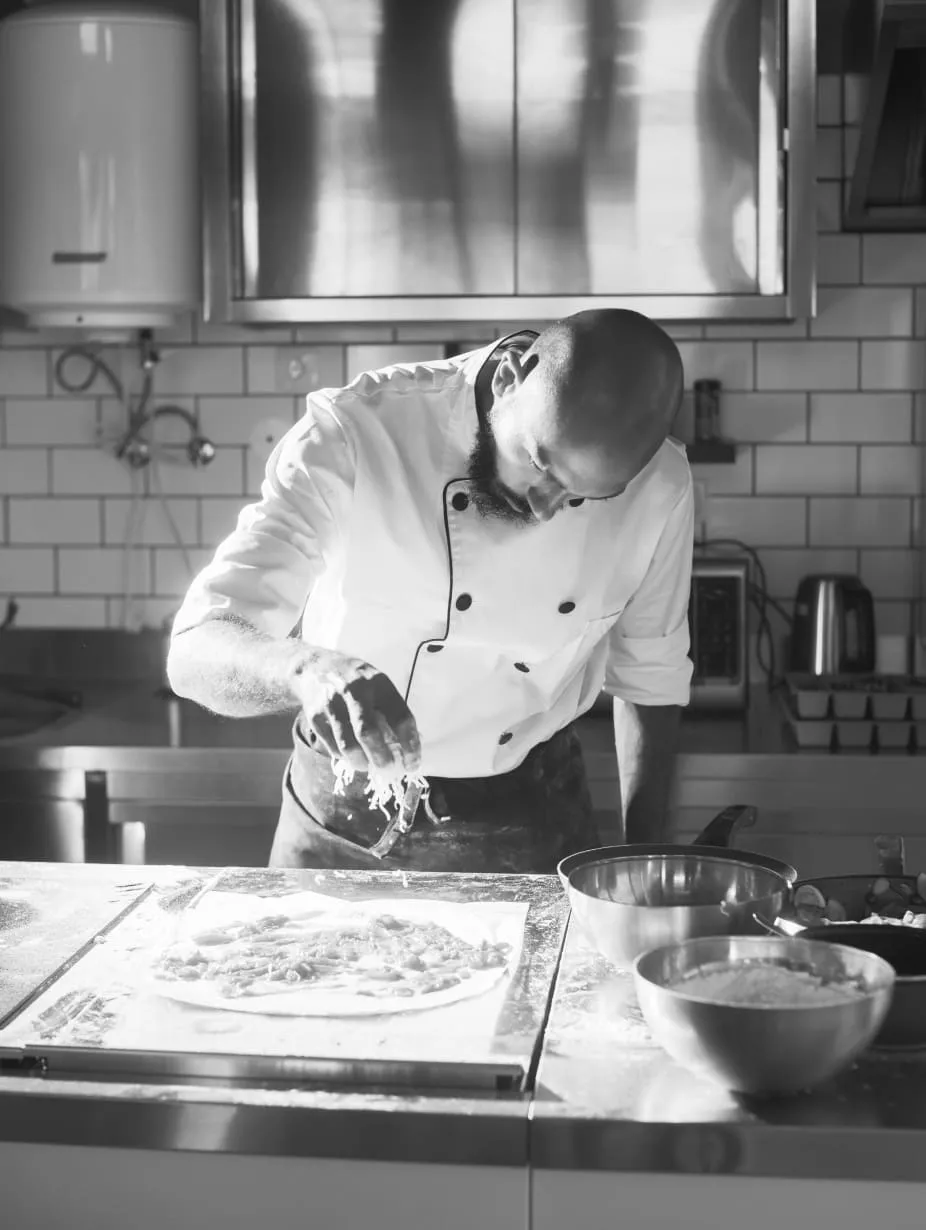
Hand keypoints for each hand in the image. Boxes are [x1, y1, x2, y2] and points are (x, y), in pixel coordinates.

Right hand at [294, 652, 420, 776]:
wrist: (316, 667)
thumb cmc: (357, 682)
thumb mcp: (378, 686)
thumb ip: (392, 712)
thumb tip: (406, 750)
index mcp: (379, 683)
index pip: (400, 717)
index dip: (410, 744)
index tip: (413, 763)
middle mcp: (355, 691)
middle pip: (369, 732)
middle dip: (381, 757)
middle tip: (389, 770)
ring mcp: (332, 703)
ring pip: (348, 744)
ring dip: (361, 762)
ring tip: (367, 765)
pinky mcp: (315, 716)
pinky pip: (332, 746)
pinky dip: (344, 756)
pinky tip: (351, 754)